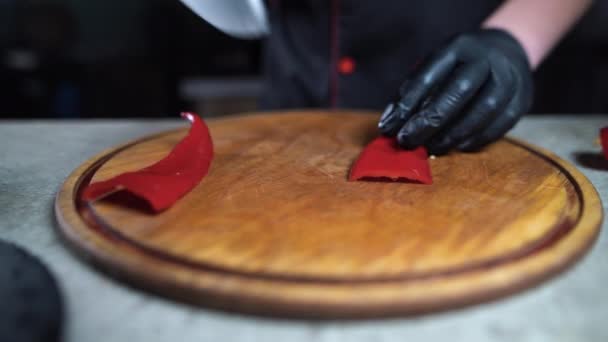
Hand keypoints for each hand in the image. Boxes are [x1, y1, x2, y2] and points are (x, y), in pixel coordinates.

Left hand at [378, 29, 532, 154]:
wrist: (507, 53)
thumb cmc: (458, 67)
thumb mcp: (434, 68)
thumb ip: (412, 93)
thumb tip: (390, 126)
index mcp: (458, 47)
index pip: (429, 74)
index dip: (407, 103)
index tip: (389, 127)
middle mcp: (486, 59)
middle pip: (459, 90)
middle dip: (430, 120)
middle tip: (408, 141)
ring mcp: (509, 78)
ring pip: (484, 109)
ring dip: (454, 134)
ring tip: (432, 148)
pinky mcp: (522, 100)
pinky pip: (500, 125)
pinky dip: (476, 140)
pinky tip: (458, 147)